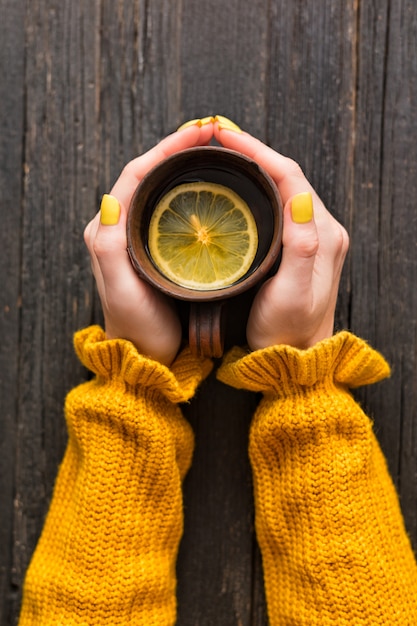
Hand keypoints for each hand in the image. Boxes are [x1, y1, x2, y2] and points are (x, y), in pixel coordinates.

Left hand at [84, 122, 213, 364]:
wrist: (146, 356)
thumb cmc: (137, 327)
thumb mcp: (123, 290)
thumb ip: (109, 246)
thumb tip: (111, 198)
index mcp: (106, 230)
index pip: (135, 175)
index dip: (166, 149)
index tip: (197, 134)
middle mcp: (117, 228)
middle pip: (147, 174)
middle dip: (176, 149)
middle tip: (210, 134)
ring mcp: (135, 237)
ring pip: (158, 188)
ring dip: (182, 165)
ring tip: (212, 151)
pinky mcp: (151, 248)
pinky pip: (167, 207)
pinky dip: (187, 189)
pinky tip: (208, 187)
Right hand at [214, 122, 348, 349]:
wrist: (295, 358)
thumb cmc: (287, 332)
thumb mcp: (291, 294)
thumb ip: (300, 248)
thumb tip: (301, 197)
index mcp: (322, 235)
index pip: (291, 177)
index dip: (258, 151)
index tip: (225, 136)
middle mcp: (322, 231)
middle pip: (289, 176)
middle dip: (255, 151)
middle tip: (219, 138)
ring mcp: (313, 238)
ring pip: (285, 188)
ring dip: (257, 166)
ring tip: (225, 154)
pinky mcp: (302, 247)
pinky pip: (281, 205)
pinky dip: (259, 187)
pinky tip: (239, 186)